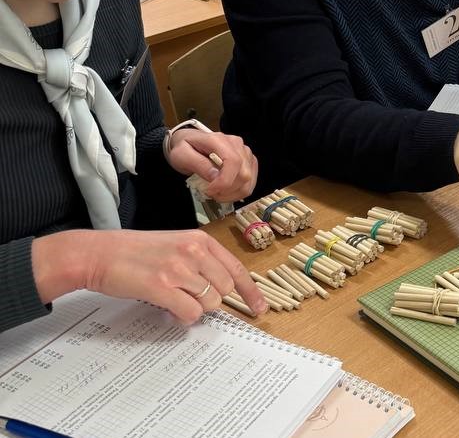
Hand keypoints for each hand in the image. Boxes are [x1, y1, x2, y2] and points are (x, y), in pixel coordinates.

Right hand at [33, 229, 267, 323]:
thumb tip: (218, 289)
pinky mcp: (161, 286)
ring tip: (174, 299)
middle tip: (190, 299)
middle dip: (212, 300)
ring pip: (209, 302)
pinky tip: (168, 308)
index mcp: (200, 239)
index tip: (259, 307)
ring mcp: (178, 268)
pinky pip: (189, 313)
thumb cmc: (136, 251)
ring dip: (195, 309)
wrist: (100, 253)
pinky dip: (182, 317)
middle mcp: (193, 251)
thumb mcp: (176, 245)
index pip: (236, 268)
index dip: (251, 291)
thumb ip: (200, 262)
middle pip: (225, 289)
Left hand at [165, 126, 257, 202]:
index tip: (210, 190)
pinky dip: (238, 192)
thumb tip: (215, 177)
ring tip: (217, 193)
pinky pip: (250, 181)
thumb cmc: (185, 147)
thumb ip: (198, 164)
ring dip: (233, 193)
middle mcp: (236, 144)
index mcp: (219, 140)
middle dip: (227, 191)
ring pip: (249, 180)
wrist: (189, 141)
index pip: (233, 161)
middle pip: (244, 173)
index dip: (225, 181)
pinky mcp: (247, 161)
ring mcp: (244, 152)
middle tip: (210, 193)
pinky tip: (226, 191)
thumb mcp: (182, 155)